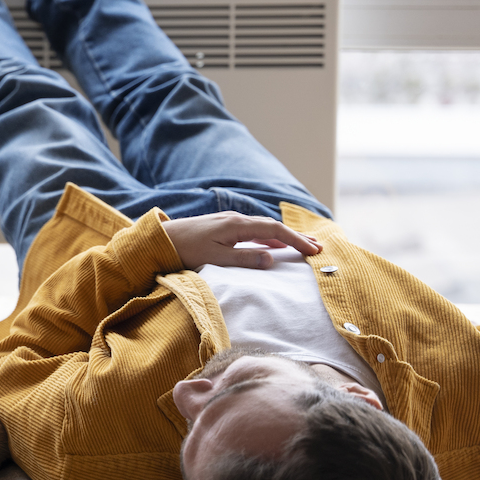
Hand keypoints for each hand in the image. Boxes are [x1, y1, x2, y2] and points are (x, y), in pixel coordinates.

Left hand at [161, 212, 321, 270]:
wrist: (161, 239)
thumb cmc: (186, 250)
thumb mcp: (216, 259)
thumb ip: (244, 259)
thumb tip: (273, 260)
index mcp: (237, 225)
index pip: (275, 231)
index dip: (296, 241)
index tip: (313, 251)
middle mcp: (236, 219)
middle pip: (273, 227)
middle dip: (296, 237)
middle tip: (317, 247)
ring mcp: (229, 221)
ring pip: (264, 228)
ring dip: (284, 237)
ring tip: (302, 245)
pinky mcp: (223, 226)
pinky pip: (254, 230)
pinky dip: (269, 238)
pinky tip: (274, 246)